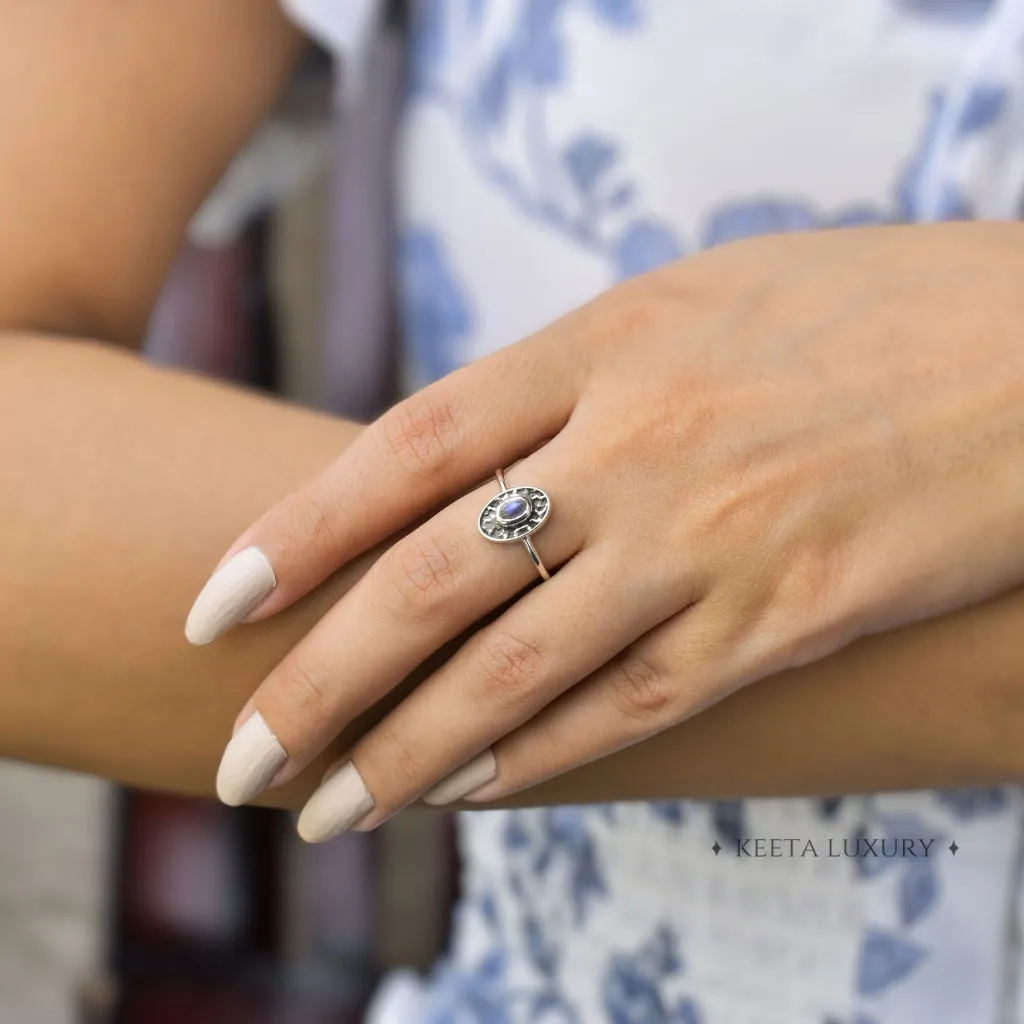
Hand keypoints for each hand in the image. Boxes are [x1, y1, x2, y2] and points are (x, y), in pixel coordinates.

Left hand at [186, 222, 1023, 840]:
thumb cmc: (861, 307)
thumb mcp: (692, 299)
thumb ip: (575, 376)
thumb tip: (469, 461)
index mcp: (602, 344)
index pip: (403, 451)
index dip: (296, 535)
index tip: (214, 609)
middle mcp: (635, 448)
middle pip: (432, 583)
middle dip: (321, 683)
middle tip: (244, 761)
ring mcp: (707, 541)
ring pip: (518, 671)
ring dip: (412, 753)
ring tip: (333, 812)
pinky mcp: (782, 621)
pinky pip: (633, 705)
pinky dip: (541, 755)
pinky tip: (471, 792)